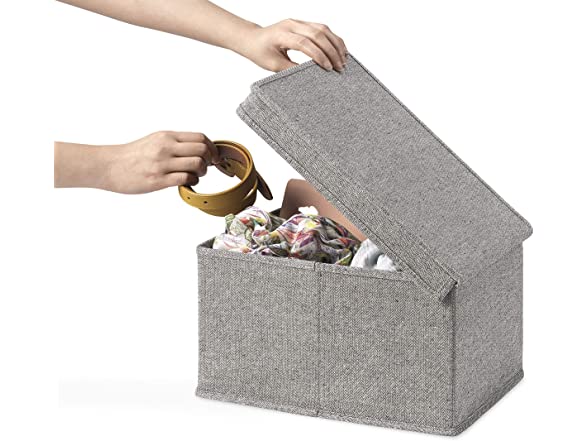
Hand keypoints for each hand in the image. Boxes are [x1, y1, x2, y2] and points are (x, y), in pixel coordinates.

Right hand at [54, 131, 219, 193]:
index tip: (213, 156)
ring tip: (195, 175)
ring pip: (197, 164)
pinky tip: (187, 183)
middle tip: (206, 167)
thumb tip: (198, 148)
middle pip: (202, 149)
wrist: (109, 165)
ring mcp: (162, 163)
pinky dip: (192, 182)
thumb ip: (175, 143)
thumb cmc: (132, 155)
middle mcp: (166, 147)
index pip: (200, 137)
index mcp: (167, 136)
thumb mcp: (155, 141)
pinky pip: (186, 179)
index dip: (212, 148)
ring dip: (202, 172)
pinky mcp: (158, 180)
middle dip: (210, 160)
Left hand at [237, 19, 347, 71]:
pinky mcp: (303, 23)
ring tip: (344, 59)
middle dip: (331, 51)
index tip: (328, 69)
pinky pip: (322, 28)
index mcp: (282, 34)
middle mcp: (291, 24)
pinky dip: (333, 39)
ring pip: (323, 28)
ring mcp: (298, 21)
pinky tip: (340, 49)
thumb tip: (311, 76)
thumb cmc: (260, 52)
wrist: (252, 38)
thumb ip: (291, 69)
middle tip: (340, 67)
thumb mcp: (273, 65)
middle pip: (318, 34)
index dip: (319, 55)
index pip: (304, 43)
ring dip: (336, 44)